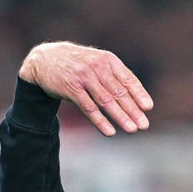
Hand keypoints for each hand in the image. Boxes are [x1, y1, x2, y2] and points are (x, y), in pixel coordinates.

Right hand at [18, 42, 152, 136]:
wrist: (44, 60)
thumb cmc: (79, 65)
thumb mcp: (98, 63)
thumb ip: (115, 78)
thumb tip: (138, 101)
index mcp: (108, 60)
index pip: (128, 79)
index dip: (139, 94)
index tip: (148, 108)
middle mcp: (97, 67)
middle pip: (119, 92)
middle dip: (133, 110)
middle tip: (144, 125)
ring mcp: (84, 77)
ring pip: (106, 101)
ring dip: (120, 117)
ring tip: (132, 129)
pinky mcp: (71, 88)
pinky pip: (89, 107)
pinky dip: (100, 121)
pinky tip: (110, 131)